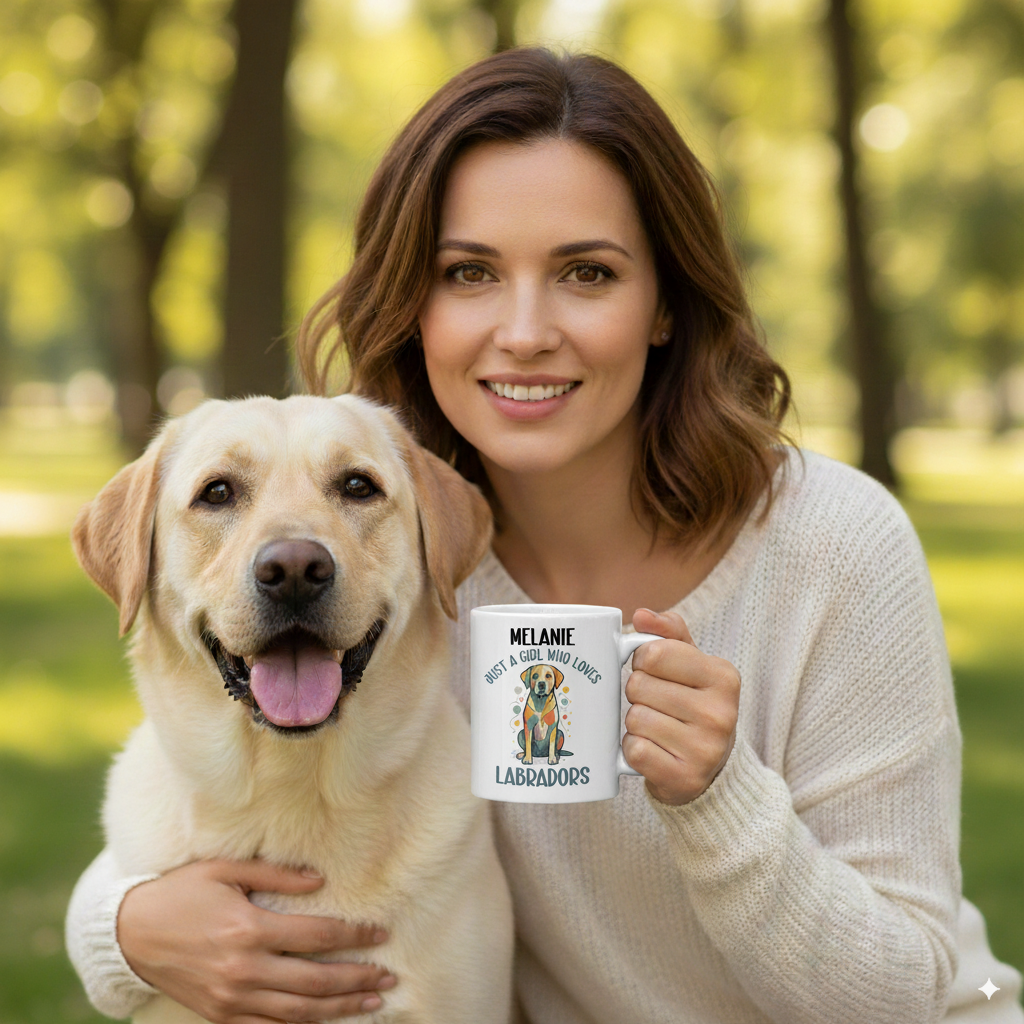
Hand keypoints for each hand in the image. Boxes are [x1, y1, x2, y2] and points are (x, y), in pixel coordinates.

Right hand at [117, 859, 395, 1022]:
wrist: (130, 934)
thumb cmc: (181, 892)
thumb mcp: (225, 869)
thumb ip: (275, 873)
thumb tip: (320, 881)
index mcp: (249, 928)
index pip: (317, 936)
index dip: (354, 936)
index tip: (381, 934)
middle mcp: (244, 969)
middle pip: (315, 982)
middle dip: (357, 979)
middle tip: (388, 975)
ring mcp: (232, 998)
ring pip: (298, 1013)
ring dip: (340, 1009)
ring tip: (372, 1001)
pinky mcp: (221, 1016)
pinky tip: (327, 1021)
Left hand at [623, 608, 739, 805]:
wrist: (711, 769)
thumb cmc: (694, 704)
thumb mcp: (691, 663)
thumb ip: (669, 632)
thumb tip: (641, 615)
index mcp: (723, 676)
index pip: (654, 653)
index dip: (641, 660)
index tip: (651, 670)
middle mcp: (721, 713)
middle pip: (638, 686)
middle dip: (637, 693)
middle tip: (655, 703)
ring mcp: (705, 749)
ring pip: (635, 718)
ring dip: (635, 722)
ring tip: (656, 726)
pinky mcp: (685, 778)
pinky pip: (635, 750)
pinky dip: (634, 749)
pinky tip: (653, 749)